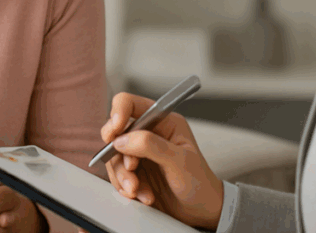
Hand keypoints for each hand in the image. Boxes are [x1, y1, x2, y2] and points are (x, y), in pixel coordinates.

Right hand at [99, 92, 224, 230]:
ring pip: (114, 156)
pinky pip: (117, 175)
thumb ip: (151, 145)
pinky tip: (142, 195)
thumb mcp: (179, 161)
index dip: (117, 114)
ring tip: (137, 190)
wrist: (201, 211)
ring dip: (123, 176)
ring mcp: (139, 153)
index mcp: (163, 121)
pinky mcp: (134, 172)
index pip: (130, 104)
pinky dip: (126, 187)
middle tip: (130, 168)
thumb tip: (122, 139)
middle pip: (116, 132)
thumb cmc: (200, 183)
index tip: (114, 133)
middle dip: (119, 154)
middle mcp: (148, 134)